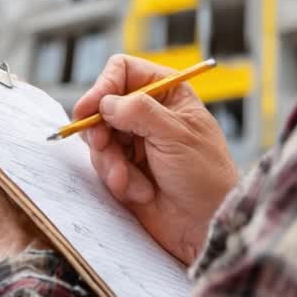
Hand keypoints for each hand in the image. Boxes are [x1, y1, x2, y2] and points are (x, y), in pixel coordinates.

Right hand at [74, 54, 238, 264]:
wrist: (207, 225)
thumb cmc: (204, 174)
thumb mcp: (175, 134)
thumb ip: (138, 111)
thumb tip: (104, 102)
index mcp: (167, 93)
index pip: (123, 71)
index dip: (104, 86)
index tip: (89, 109)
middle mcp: (148, 113)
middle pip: (103, 105)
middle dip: (102, 131)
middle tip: (105, 146)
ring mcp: (135, 142)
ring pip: (99, 137)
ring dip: (110, 161)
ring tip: (128, 180)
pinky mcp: (126, 169)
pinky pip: (104, 165)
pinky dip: (116, 179)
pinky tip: (139, 192)